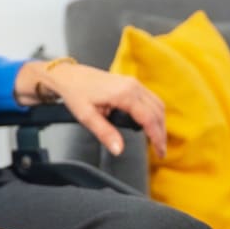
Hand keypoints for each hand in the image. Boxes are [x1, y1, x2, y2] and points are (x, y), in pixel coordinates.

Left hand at [38, 62, 168, 158]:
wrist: (68, 76)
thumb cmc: (75, 92)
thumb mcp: (87, 117)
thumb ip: (105, 133)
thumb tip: (119, 149)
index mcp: (124, 94)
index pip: (149, 119)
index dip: (156, 137)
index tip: (159, 152)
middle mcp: (133, 86)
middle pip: (157, 112)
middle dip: (161, 132)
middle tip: (160, 151)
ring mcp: (133, 83)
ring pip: (157, 104)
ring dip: (160, 123)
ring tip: (157, 140)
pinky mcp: (132, 83)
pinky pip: (151, 98)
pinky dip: (155, 113)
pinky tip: (150, 124)